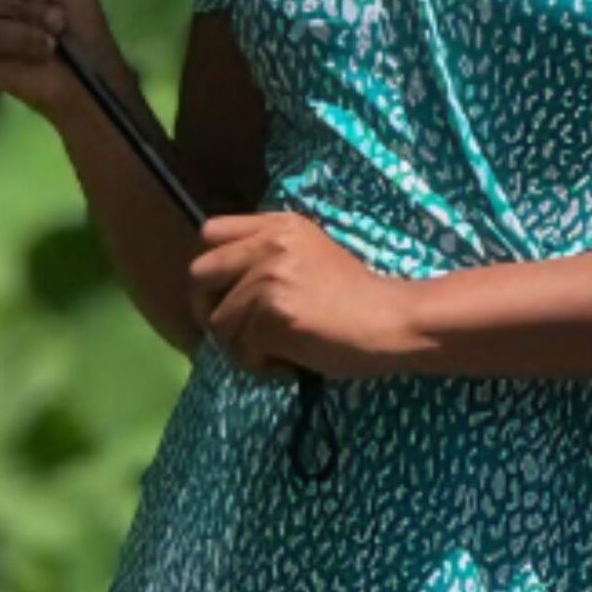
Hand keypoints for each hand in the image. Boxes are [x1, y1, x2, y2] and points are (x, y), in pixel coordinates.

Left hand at [190, 212, 428, 380]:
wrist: (392, 321)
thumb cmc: (356, 297)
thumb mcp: (309, 256)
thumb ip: (267, 258)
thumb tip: (220, 291)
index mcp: (278, 225)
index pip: (211, 233)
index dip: (212, 269)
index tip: (225, 295)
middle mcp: (268, 244)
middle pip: (200, 275)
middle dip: (209, 310)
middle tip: (237, 334)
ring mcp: (269, 278)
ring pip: (218, 323)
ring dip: (241, 348)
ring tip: (278, 352)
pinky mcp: (273, 315)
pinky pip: (240, 351)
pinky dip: (261, 366)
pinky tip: (290, 363)